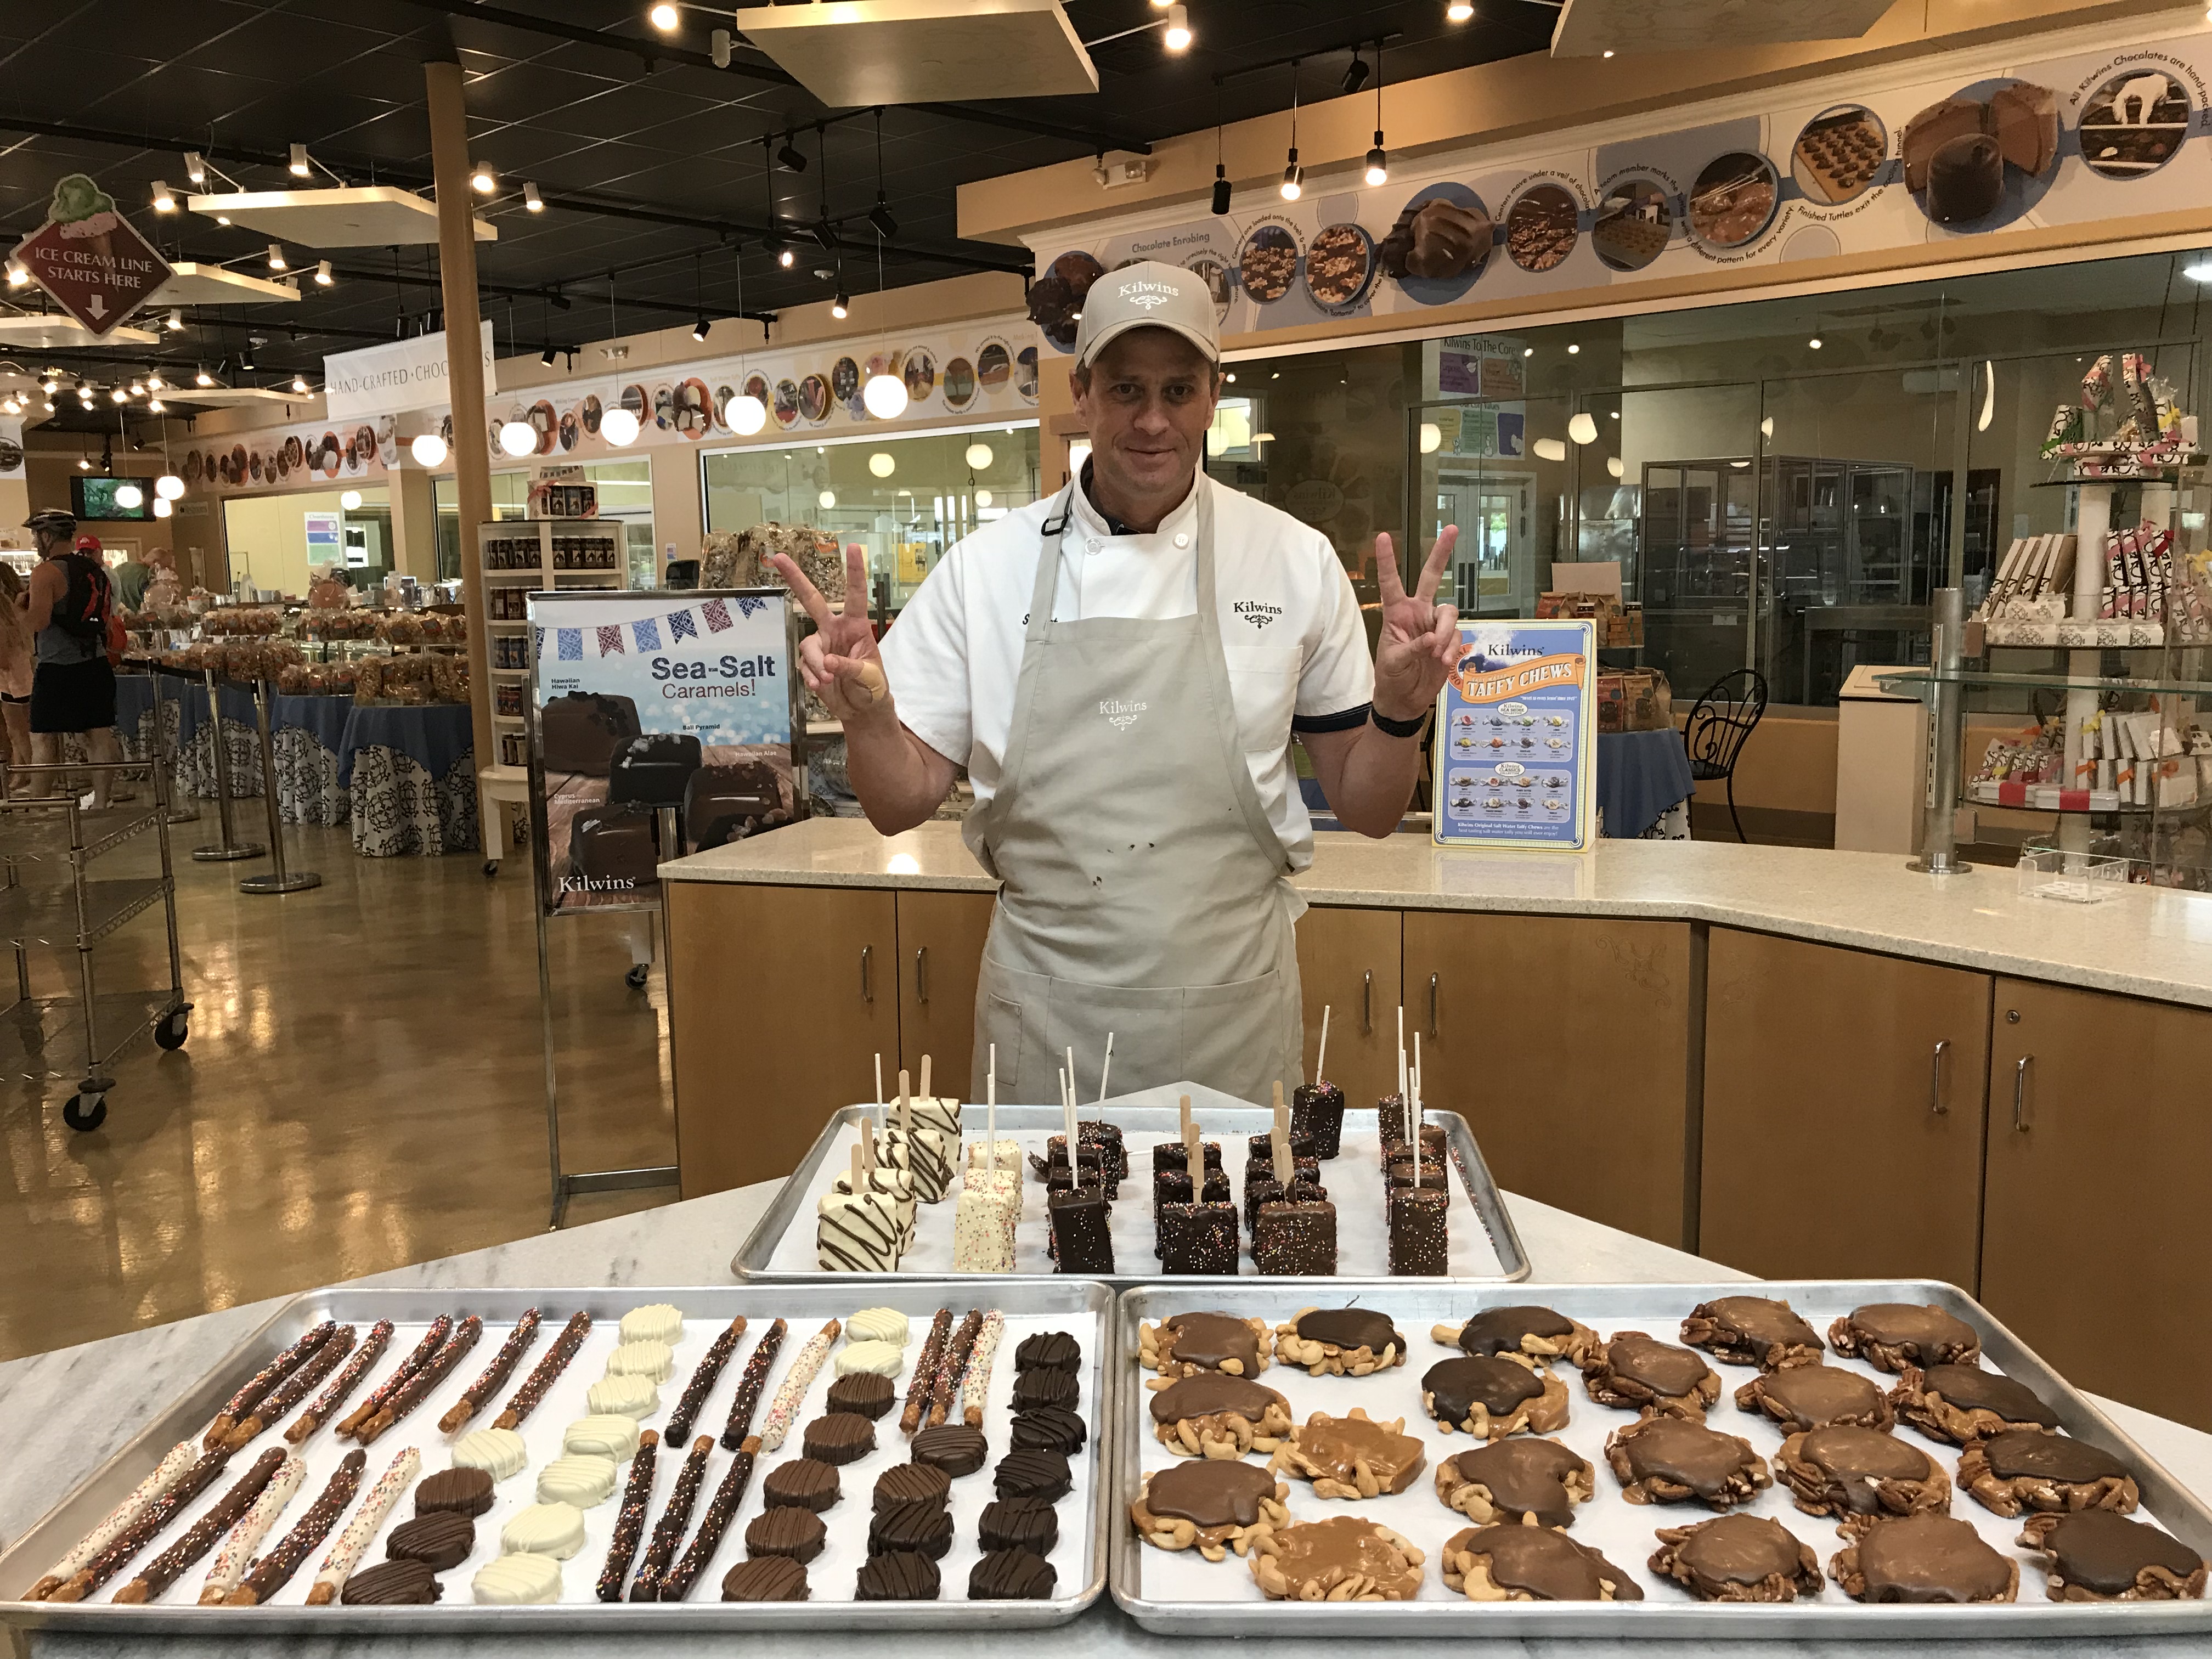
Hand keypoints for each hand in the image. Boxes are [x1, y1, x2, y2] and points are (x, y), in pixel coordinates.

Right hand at [771, 544, 890, 723]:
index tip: (853, 548)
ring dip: (816, 664)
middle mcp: (835, 630)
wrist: (861, 710)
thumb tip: (829, 662)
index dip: (854, 572)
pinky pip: (804, 665)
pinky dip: (811, 676)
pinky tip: (820, 687)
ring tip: (829, 680)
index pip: (855, 595)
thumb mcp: (870, 677)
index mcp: (856, 626)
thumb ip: (850, 668)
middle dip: (795, 578)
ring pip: (808, 646)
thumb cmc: (873, 687)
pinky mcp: (811, 663)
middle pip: (812, 600)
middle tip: (777, 557)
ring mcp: (821, 645)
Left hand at [1370, 527, 1464, 721]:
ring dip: (1446, 632)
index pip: (1390, 582)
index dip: (1387, 560)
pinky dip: (1452, 648)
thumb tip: (1432, 639)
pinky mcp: (1448, 639)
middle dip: (1441, 553)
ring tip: (1437, 654)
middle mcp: (1417, 612)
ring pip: (1450, 612)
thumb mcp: (1393, 663)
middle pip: (1432, 577)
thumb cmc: (1391, 677)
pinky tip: (1443, 662)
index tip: (1382, 537)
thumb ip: (1411, 648)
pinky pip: (1457, 635)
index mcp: (1396, 613)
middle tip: (1452, 529)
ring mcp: (1434, 625)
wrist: (1405, 700)